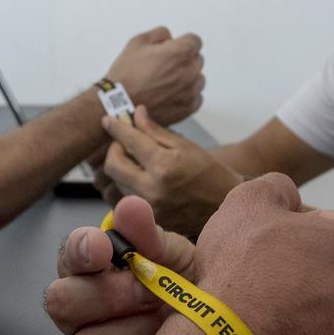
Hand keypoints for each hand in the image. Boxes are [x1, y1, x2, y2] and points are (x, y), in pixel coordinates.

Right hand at [45, 194, 183, 334]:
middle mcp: (80, 308)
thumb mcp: (173, 255)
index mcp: (89, 268)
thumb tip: (131, 208)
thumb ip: (148, 234)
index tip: (104, 247)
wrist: (217, 330)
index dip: (81, 250)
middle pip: (61, 303)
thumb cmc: (185, 285)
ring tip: (165, 326)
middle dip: (108, 296)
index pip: (68, 255)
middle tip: (149, 292)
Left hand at [99, 105, 242, 236]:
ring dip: (122, 169)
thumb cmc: (209, 172)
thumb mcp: (184, 146)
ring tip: (138, 162)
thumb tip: (135, 114)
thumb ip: (155, 131)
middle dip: (114, 150)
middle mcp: (152, 189)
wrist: (225, 205)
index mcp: (163, 166)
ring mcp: (149, 208)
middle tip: (124, 143)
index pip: (129, 141)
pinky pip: (127, 199)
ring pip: (117, 184)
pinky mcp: (149, 220)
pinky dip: (130, 186)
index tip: (108, 120)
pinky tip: (143, 180)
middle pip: (112, 166)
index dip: (116, 128)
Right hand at [104, 27, 204, 124]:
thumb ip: (159, 34)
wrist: (118, 106)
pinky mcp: (188, 108)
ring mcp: (190, 91)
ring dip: (187, 78)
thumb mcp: (137, 43)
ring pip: (198, 79)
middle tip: (164, 66)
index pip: (195, 41)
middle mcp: (189, 71)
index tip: (175, 48)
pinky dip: (186, 95)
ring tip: (166, 82)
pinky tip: (170, 94)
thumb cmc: (126, 77)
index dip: (183, 42)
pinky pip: (196, 97)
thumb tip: (168, 37)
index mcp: (179, 52)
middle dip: (184, 60)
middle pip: (197, 59)